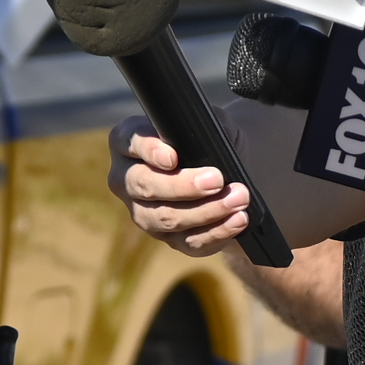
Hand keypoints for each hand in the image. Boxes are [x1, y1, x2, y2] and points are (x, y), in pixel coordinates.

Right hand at [119, 128, 258, 256]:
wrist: (224, 171)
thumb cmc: (208, 140)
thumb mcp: (208, 123)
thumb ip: (204, 126)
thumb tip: (209, 141)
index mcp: (127, 142)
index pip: (130, 142)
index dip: (149, 150)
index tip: (173, 158)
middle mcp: (126, 180)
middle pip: (145, 186)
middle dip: (183, 185)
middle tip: (216, 180)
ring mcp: (144, 213)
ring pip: (167, 218)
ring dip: (206, 211)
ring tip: (239, 199)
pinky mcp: (169, 239)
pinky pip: (189, 242)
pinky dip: (217, 231)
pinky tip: (237, 220)